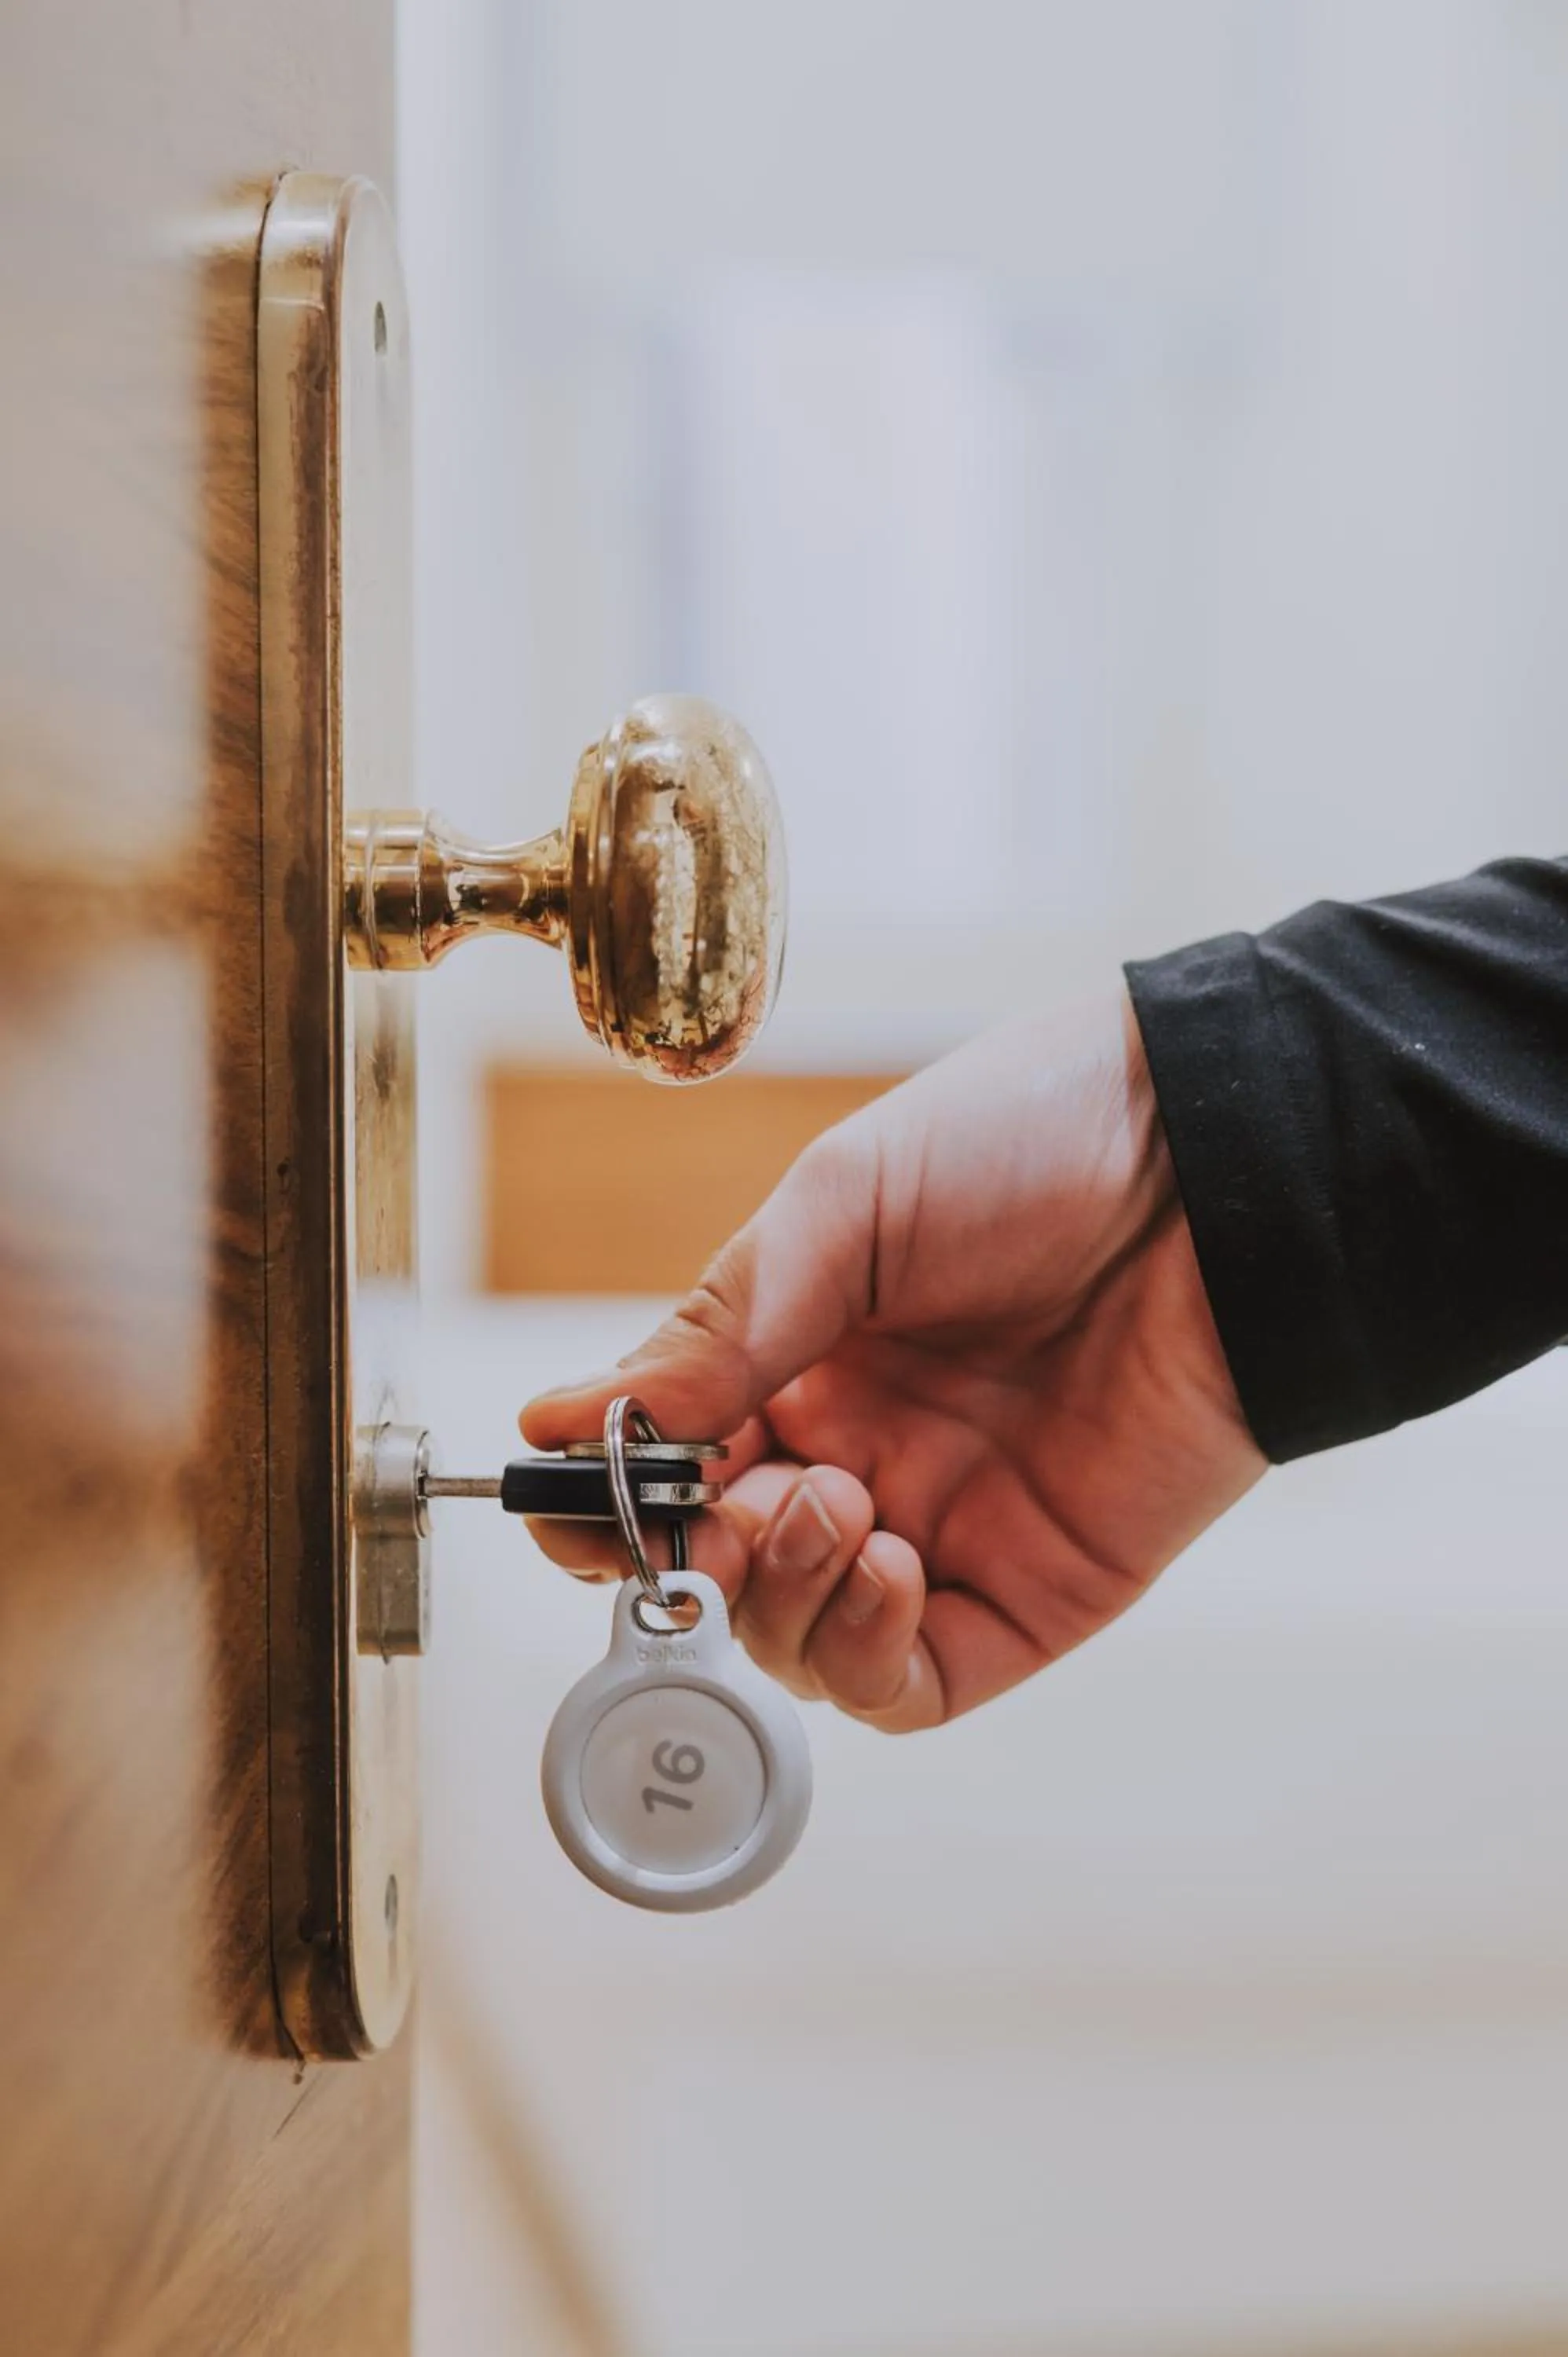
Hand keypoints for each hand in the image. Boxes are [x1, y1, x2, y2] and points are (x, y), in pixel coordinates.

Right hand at [522, 991, 1263, 1731]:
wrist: (1218, 1161)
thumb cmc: (1032, 1138)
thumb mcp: (842, 1209)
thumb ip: (716, 1331)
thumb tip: (562, 1425)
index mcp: (801, 1358)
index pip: (670, 1469)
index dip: (609, 1503)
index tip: (573, 1499)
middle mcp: (861, 1452)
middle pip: (722, 1573)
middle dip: (688, 1561)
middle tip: (715, 1510)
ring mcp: (945, 1526)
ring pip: (802, 1641)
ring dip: (778, 1595)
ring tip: (828, 1499)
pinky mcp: (1034, 1590)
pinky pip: (912, 1678)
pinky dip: (865, 1648)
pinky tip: (880, 1554)